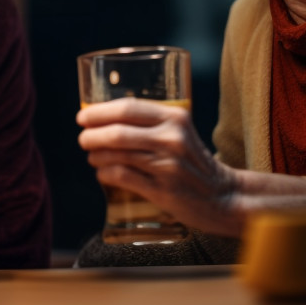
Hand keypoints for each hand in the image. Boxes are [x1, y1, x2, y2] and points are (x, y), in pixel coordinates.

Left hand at [77, 97, 243, 235]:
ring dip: (96, 154)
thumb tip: (106, 120)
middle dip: (92, 135)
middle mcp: (172, 139)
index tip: (83, 116)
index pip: (128, 108)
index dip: (99, 112)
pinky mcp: (162, 190)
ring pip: (116, 155)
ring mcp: (167, 165)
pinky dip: (105, 173)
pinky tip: (101, 172)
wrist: (223, 196)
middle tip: (83, 138)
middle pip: (117, 132)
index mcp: (176, 118)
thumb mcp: (181, 132)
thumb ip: (152, 124)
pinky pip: (122, 177)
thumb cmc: (194, 162)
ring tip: (92, 155)